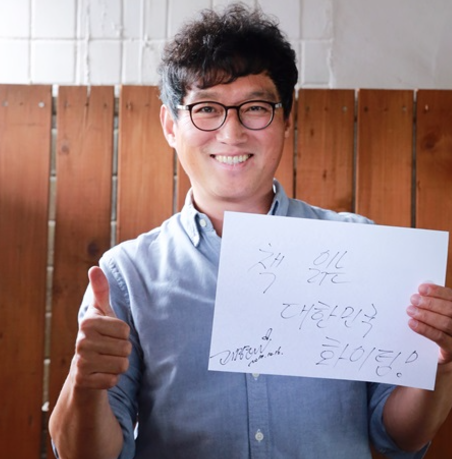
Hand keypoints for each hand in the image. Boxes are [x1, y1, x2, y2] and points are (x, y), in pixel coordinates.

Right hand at [71, 266, 131, 389]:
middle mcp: (81, 342)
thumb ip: (101, 290)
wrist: (84, 369)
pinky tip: (102, 374)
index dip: (123, 334)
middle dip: (123, 351)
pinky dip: (112, 378)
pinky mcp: (84, 382)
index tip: (111, 335)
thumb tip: (94, 268)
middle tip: (109, 350)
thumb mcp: (102, 311)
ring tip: (106, 361)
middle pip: (125, 348)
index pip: (125, 329)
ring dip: (119, 365)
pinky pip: (113, 380)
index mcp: (88, 322)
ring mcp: (81, 363)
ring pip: (122, 364)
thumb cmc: (99, 335)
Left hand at [407, 283, 451, 364]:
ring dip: (425, 315)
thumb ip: (435, 304)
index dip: (437, 291)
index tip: (421, 289)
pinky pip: (439, 337)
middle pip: (450, 309)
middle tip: (413, 299)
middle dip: (430, 303)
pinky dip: (424, 329)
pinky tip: (412, 323)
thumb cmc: (439, 328)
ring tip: (410, 310)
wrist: (442, 352)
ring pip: (445, 323)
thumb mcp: (439, 313)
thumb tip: (421, 293)